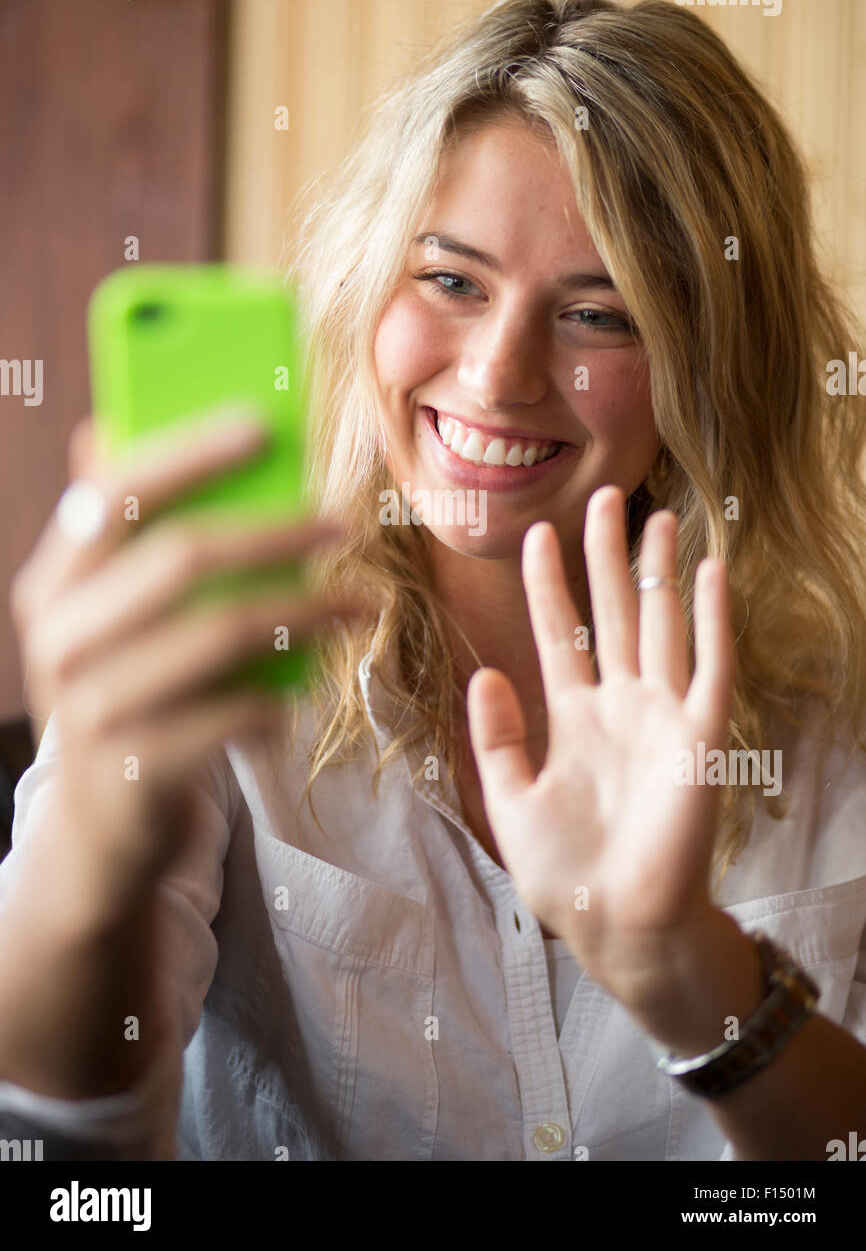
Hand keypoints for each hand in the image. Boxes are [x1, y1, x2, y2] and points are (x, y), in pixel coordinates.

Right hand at [9, 405, 366, 913]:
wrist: (100, 826)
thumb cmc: (127, 692)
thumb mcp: (108, 615)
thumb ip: (118, 531)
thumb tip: (109, 425)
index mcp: (53, 582)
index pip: (115, 493)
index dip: (190, 452)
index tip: (264, 425)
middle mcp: (60, 637)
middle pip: (182, 555)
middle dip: (277, 531)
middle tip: (345, 521)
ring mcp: (93, 707)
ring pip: (222, 631)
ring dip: (308, 609)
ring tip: (361, 602)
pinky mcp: (138, 767)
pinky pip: (236, 710)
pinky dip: (280, 695)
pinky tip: (296, 691)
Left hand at [466, 485, 733, 1008]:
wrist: (617, 926)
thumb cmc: (564, 875)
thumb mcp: (510, 801)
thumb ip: (496, 738)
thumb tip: (485, 672)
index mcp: (573, 719)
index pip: (559, 633)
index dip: (549, 583)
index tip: (534, 534)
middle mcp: (619, 706)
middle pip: (612, 612)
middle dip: (605, 555)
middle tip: (602, 496)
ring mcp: (662, 717)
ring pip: (660, 625)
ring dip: (658, 571)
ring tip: (657, 515)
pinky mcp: (702, 736)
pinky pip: (711, 665)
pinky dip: (712, 618)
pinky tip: (710, 571)